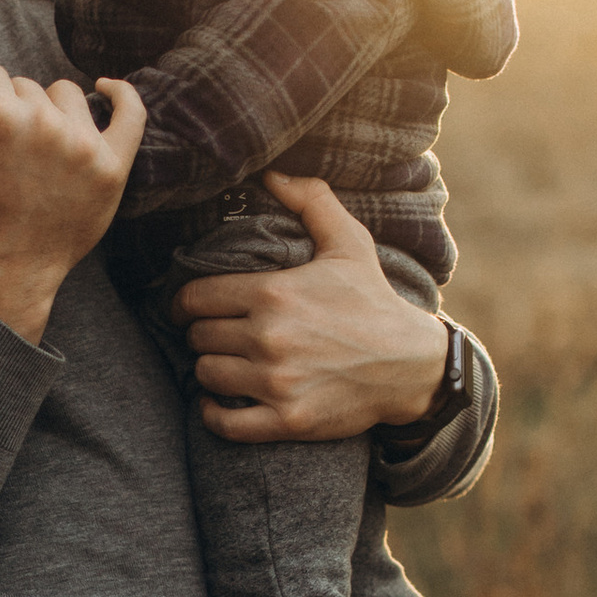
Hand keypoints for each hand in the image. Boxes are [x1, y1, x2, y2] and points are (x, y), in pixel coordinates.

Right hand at [0, 41, 144, 344]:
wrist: (5, 264)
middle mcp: (42, 122)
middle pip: (25, 85)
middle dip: (10, 111)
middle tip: (3, 155)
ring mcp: (81, 143)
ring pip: (65, 93)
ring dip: (48, 111)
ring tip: (34, 151)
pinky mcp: (111, 165)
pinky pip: (130, 112)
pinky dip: (121, 94)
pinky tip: (106, 89)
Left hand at [169, 172, 446, 440]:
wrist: (412, 365)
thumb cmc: (375, 301)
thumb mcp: (349, 243)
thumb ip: (311, 201)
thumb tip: (273, 174)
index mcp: (273, 293)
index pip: (195, 297)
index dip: (184, 302)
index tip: (188, 308)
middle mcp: (268, 338)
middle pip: (198, 337)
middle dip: (201, 334)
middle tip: (214, 335)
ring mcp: (276, 382)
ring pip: (207, 375)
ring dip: (210, 370)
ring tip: (223, 364)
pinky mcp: (287, 420)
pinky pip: (225, 423)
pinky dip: (213, 414)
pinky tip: (218, 403)